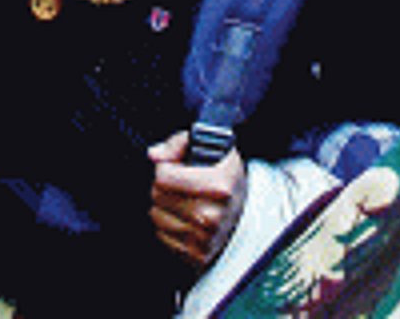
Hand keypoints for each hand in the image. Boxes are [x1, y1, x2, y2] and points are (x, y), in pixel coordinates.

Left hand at [148, 130, 246, 268]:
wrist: (245, 211)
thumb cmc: (225, 177)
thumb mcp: (212, 148)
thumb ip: (179, 143)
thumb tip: (154, 154)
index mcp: (220, 185)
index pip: (164, 177)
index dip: (165, 167)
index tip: (174, 167)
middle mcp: (212, 215)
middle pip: (157, 195)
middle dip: (163, 185)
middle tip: (179, 183)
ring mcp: (204, 238)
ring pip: (155, 216)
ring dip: (163, 205)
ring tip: (182, 199)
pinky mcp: (197, 255)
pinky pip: (161, 235)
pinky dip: (167, 225)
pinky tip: (183, 217)